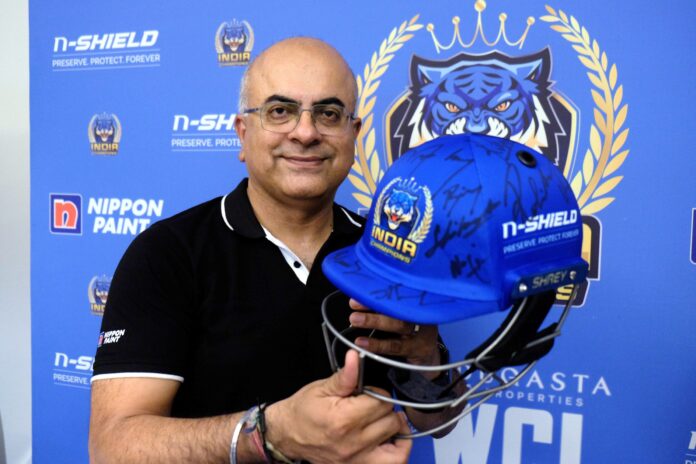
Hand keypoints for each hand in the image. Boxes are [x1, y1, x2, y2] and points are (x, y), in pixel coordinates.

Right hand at [265, 350, 411, 463]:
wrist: (286, 435)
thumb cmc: (303, 410)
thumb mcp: (322, 388)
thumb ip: (345, 376)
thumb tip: (356, 357)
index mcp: (344, 419)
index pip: (381, 402)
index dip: (377, 393)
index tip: (367, 393)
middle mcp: (353, 442)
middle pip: (391, 421)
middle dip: (385, 409)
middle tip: (372, 405)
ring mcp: (356, 459)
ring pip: (397, 443)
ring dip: (395, 428)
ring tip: (385, 421)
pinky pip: (393, 463)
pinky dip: (398, 450)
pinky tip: (390, 438)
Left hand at [348, 298, 439, 365]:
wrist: (428, 354)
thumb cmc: (409, 329)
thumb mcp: (402, 313)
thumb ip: (386, 304)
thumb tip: (359, 296)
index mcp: (417, 300)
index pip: (398, 291)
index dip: (379, 289)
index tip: (361, 289)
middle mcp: (423, 312)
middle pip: (400, 303)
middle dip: (375, 303)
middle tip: (353, 303)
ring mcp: (424, 331)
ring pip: (399, 324)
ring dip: (374, 321)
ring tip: (354, 320)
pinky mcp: (420, 348)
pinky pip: (396, 346)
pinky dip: (377, 344)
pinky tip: (362, 342)